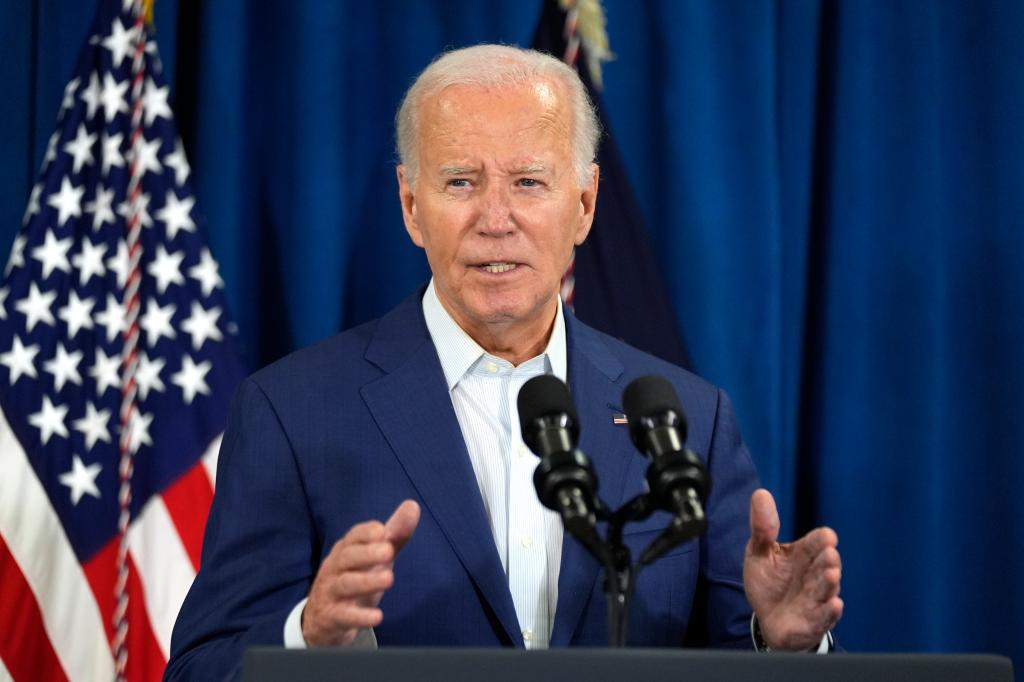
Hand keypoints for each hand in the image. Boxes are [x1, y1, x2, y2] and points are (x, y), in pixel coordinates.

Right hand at [301, 500, 419, 645]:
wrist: (323, 618)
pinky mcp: (332, 617)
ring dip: (367, 581)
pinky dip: (359, 616)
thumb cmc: (355, 577)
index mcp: (346, 550)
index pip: (353, 536)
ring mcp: (331, 592)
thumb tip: (413, 505)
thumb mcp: (375, 557)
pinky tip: (377, 617)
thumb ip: (394, 534)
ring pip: (346, 584)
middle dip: (367, 553)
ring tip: (389, 579)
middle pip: (347, 557)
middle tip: (388, 552)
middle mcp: (335, 567)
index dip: (366, 533)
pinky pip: (343, 615)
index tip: (382, 531)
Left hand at [743, 489, 842, 649]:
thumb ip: (762, 527)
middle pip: (825, 564)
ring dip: (830, 583)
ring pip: (827, 589)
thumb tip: (760, 493)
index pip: (816, 543)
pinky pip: (825, 616)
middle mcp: (815, 574)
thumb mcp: (759, 552)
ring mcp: (816, 598)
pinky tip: (835, 604)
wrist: (768, 619)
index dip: (821, 540)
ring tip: (832, 574)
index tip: (826, 536)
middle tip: (829, 555)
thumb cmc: (768, 582)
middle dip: (827, 560)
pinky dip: (830, 611)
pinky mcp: (814, 620)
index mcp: (804, 554)